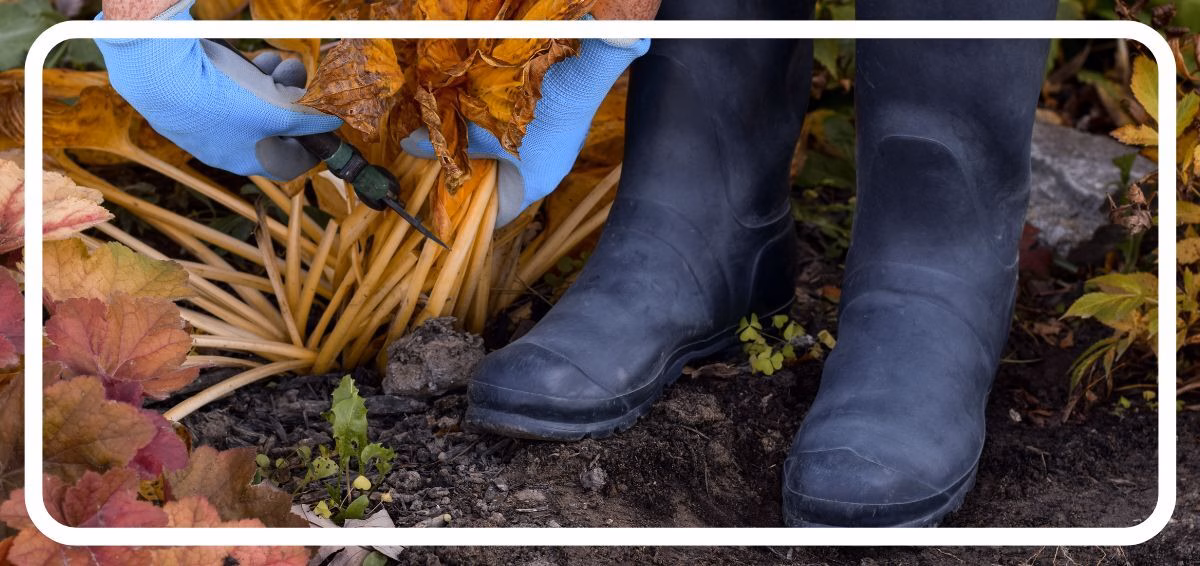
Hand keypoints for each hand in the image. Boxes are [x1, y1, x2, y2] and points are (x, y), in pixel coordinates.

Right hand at [95, 0, 341, 179]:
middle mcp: (225, 147)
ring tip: (278, 61)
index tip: (324, 122)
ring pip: (253, 104)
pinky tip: (254, 57)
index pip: (289, 165)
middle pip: (273, 128)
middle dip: (292, 100)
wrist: (158, 73)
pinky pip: (229, 88)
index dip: (311, 145)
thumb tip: (333, 121)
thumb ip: (308, 120)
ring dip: (272, 82)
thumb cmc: (221, 100)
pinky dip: (247, 73)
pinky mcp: (192, 96)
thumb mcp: (277, 113)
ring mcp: (207, 122)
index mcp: (245, 161)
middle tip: (299, 76)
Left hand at [402, 37, 648, 226]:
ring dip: (490, 149)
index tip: (445, 201)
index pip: (500, 216)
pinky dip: (506, 133)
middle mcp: (550, 173)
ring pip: (515, 159)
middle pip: (505, 185)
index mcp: (533, 186)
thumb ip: (448, 142)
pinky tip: (490, 113)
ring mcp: (559, 148)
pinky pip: (528, 139)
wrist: (580, 67)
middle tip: (446, 164)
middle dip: (476, 175)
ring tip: (463, 135)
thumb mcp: (481, 128)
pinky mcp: (561, 126)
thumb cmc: (530, 110)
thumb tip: (409, 145)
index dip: (471, 212)